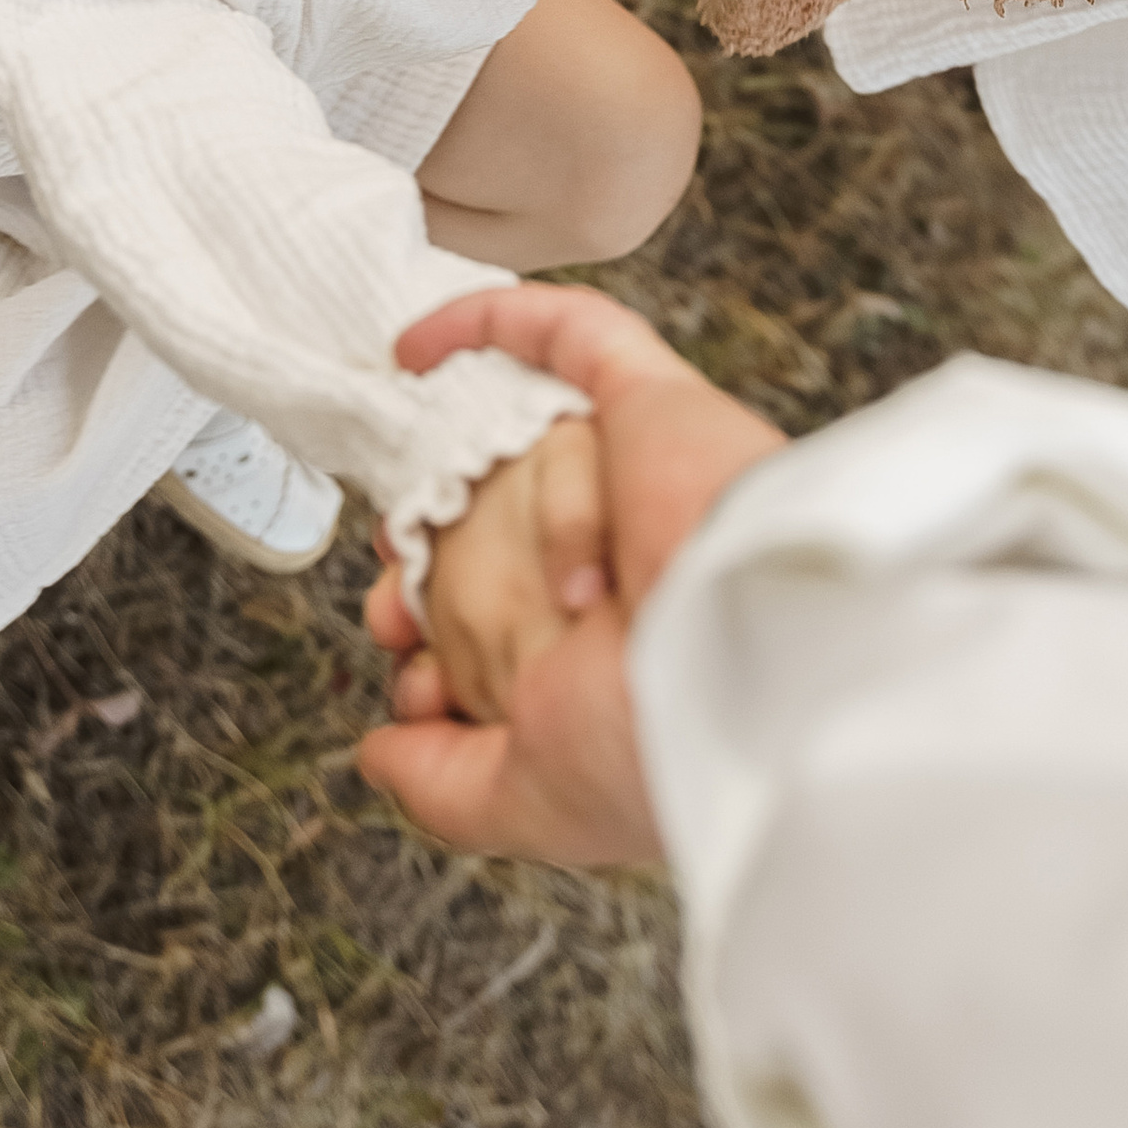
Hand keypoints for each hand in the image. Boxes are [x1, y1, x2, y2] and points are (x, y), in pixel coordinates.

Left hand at [359, 286, 782, 864]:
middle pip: (498, 534)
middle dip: (428, 573)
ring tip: (435, 535)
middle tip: (398, 604)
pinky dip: (485, 326)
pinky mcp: (650, 402)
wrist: (747, 663)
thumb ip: (444, 784)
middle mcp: (626, 562)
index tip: (411, 678)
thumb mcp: (527, 801)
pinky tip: (413, 349)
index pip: (503, 625)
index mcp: (614, 652)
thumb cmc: (664, 737)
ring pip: (521, 459)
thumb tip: (380, 750)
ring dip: (464, 493)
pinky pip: (564, 335)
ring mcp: (637, 477)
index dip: (432, 645)